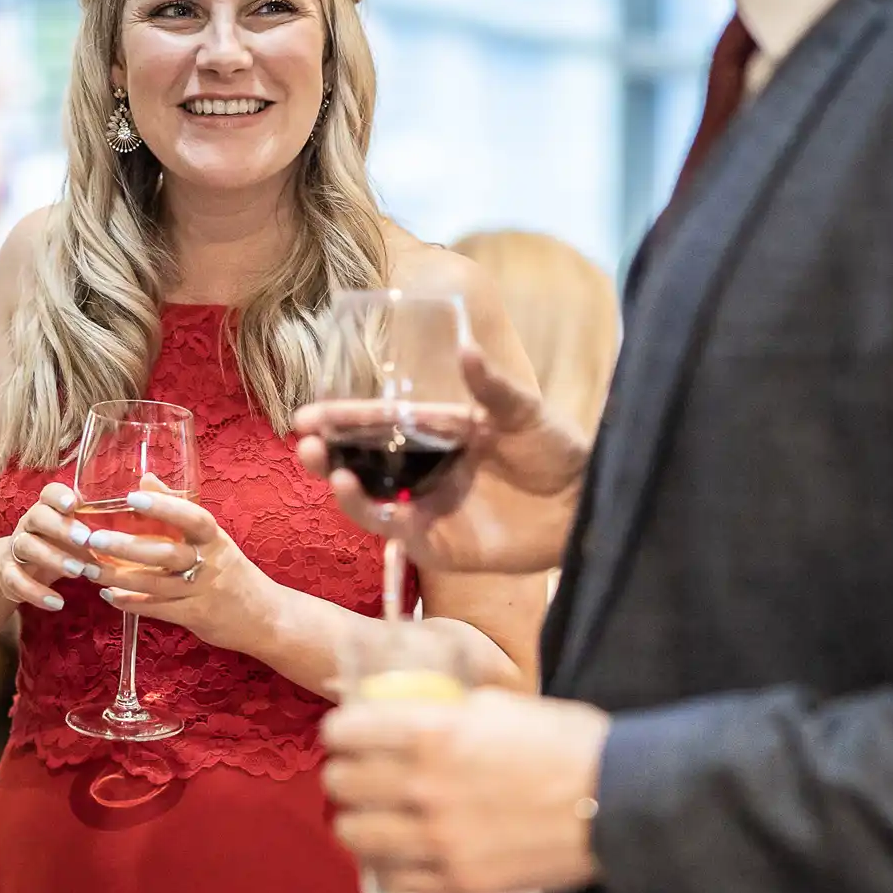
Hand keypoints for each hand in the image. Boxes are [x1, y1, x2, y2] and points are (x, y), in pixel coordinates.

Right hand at [0, 482, 100, 612]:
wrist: (19, 570)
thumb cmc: (60, 547)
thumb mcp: (78, 536)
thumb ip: (101, 527)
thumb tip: (137, 520)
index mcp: (48, 509)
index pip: (49, 493)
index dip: (59, 496)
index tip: (74, 503)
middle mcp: (29, 524)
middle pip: (37, 517)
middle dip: (60, 527)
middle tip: (84, 539)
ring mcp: (16, 548)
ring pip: (26, 546)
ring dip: (52, 558)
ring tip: (78, 571)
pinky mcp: (8, 574)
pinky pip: (16, 581)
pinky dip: (35, 593)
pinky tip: (57, 603)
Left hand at [86, 475, 273, 652]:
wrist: (264, 616)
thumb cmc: (230, 569)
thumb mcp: (212, 538)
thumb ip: (177, 508)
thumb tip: (146, 478)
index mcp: (214, 538)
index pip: (193, 518)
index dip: (164, 507)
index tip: (133, 498)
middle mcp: (209, 563)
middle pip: (166, 553)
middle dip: (126, 546)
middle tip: (93, 538)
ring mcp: (201, 592)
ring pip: (154, 584)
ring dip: (118, 576)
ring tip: (89, 568)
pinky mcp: (194, 617)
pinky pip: (157, 609)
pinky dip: (131, 603)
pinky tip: (108, 595)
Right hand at [295, 346, 589, 574]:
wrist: (587, 504)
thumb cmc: (557, 450)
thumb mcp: (525, 412)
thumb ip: (492, 386)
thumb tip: (466, 347)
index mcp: (436, 432)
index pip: (377, 423)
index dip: (340, 419)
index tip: (305, 416)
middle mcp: (424, 471)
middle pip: (362, 463)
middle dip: (328, 455)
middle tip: (305, 446)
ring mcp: (429, 509)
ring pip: (371, 502)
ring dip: (345, 488)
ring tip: (332, 473)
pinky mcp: (441, 545)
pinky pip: (401, 536)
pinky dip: (383, 521)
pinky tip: (374, 504)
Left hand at [322, 688, 609, 892]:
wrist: (620, 798)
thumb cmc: (566, 743)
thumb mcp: (498, 705)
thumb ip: (443, 712)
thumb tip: (406, 714)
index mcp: (434, 730)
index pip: (345, 730)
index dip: (340, 731)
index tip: (346, 734)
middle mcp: (427, 784)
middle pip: (341, 783)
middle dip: (344, 774)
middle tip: (358, 773)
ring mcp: (441, 838)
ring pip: (355, 834)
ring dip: (358, 821)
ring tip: (374, 815)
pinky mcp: (460, 879)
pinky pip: (394, 877)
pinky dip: (392, 863)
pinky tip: (405, 850)